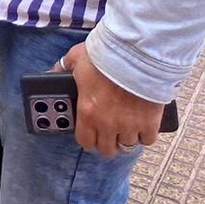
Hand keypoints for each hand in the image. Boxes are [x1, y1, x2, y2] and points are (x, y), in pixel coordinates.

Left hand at [64, 41, 164, 157]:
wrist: (136, 54)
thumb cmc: (107, 55)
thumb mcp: (77, 57)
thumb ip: (65, 66)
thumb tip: (54, 70)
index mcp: (87, 112)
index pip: (84, 141)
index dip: (88, 139)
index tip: (91, 134)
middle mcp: (108, 123)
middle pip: (107, 149)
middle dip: (107, 143)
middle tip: (109, 133)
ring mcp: (129, 125)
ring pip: (127, 146)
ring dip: (126, 138)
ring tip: (126, 128)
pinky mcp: (150, 123)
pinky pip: (147, 140)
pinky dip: (145, 135)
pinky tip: (143, 126)